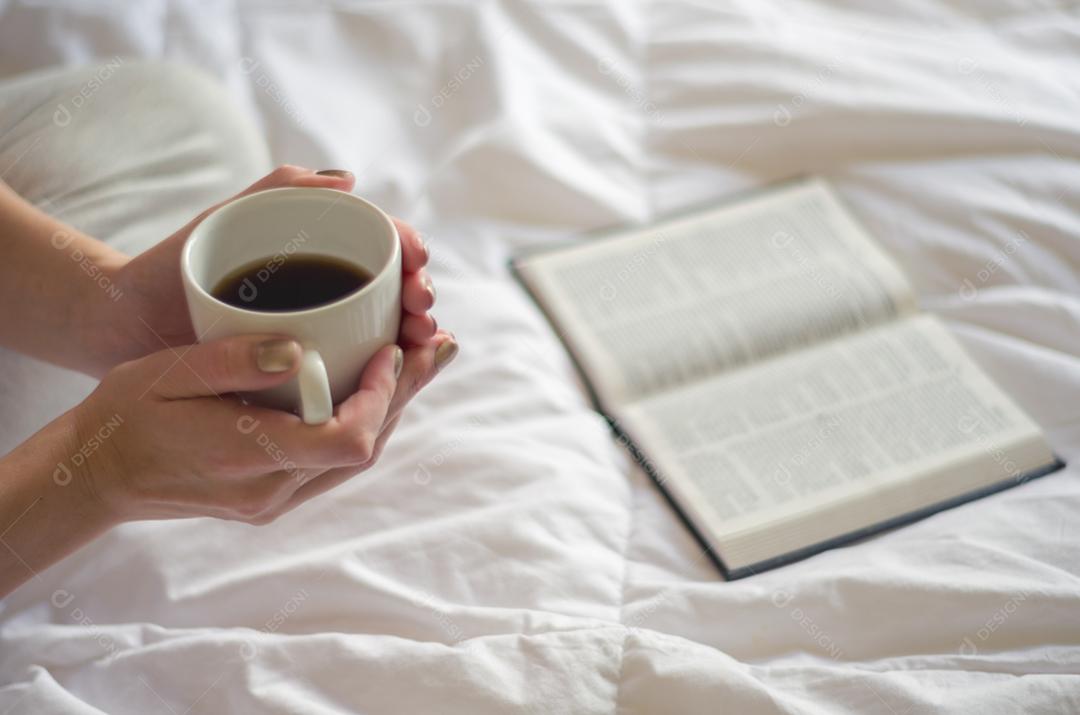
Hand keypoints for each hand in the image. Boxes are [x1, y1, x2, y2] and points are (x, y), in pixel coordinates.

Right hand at [70, 330, 453, 524]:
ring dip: (393, 408)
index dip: (383, 395)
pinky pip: (335, 462)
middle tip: (438, 343)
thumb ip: (233, 362)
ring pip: (357, 458)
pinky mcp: (273, 495)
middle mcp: (272, 490)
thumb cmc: (127, 415)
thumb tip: (300, 348)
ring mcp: (275, 499)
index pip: (348, 440)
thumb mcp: (168, 374)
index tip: (391, 349)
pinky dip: (364, 422)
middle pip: (367, 447)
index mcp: (250, 458)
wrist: (99, 474)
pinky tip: (378, 390)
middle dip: (407, 393)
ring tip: (423, 359)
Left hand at [102, 165, 438, 367]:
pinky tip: (398, 380)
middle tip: (421, 311)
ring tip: (417, 343)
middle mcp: (329, 288)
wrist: (129, 325)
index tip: (416, 265)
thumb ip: (277, 189)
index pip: (383, 243)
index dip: (411, 252)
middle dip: (420, 297)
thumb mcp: (224, 220)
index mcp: (320, 247)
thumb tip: (348, 181)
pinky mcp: (309, 369)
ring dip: (413, 336)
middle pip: (394, 289)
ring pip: (384, 331)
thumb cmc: (173, 265)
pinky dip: (385, 374)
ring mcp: (322, 329)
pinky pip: (357, 368)